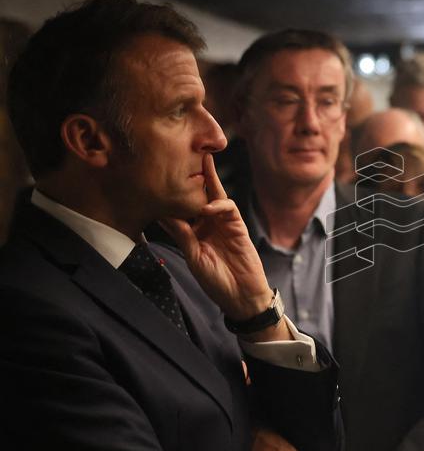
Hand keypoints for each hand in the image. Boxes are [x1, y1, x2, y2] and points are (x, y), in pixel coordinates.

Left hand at [159, 155, 287, 339]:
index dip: (170, 195)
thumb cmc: (217, 281)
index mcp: (193, 233)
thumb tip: (165, 214)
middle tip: (183, 154)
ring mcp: (223, 224)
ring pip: (215, 196)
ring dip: (208, 180)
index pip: (179, 209)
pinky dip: (219, 205)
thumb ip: (183, 235)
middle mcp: (207, 225)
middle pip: (198, 195)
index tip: (155, 180)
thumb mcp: (194, 257)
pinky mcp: (238, 226)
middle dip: (193, 176)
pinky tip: (209, 206)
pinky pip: (229, 208)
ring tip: (201, 164)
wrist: (241, 296)